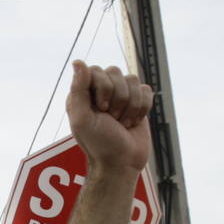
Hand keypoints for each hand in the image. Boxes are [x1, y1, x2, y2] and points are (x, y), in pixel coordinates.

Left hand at [66, 60, 152, 174]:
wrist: (121, 162)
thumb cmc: (99, 143)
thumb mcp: (82, 118)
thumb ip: (78, 89)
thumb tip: (78, 61)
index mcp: (83, 93)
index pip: (96, 70)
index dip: (103, 88)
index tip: (101, 110)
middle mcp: (100, 90)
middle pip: (115, 72)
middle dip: (117, 98)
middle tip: (112, 119)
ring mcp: (120, 95)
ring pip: (132, 79)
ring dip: (130, 105)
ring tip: (122, 122)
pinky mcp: (137, 102)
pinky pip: (146, 90)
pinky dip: (142, 108)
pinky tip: (133, 122)